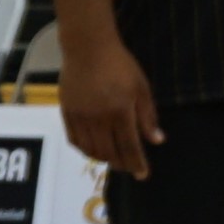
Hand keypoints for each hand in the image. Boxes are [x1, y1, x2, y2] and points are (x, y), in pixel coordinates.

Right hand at [61, 28, 161, 179]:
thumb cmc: (120, 65)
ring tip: (113, 159)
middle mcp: (98, 118)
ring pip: (90, 149)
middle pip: (109, 152)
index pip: (129, 146)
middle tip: (129, 167)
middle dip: (121, 164)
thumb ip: (148, 116)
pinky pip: (74, 139)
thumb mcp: (141, 88)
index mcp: (120, 111)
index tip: (143, 175)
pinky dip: (85, 149)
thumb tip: (156, 141)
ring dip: (103, 159)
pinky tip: (94, 149)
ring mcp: (80, 116)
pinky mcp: (66, 112)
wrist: (87, 47)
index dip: (136, 164)